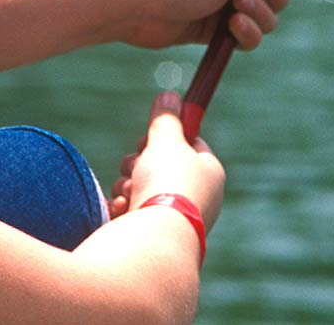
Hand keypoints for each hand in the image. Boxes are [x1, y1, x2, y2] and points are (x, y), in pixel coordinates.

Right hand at [108, 91, 223, 227]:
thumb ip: (167, 119)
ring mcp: (175, 219)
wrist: (153, 238)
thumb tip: (170, 97)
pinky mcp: (152, 234)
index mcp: (210, 175)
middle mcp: (198, 199)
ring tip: (130, 189)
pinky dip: (124, 205)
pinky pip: (132, 210)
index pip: (192, 145)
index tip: (151, 133)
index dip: (169, 136)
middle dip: (140, 162)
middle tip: (136, 162)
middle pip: (162, 167)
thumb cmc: (167, 184)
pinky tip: (123, 207)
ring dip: (129, 183)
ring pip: (142, 187)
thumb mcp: (167, 141)